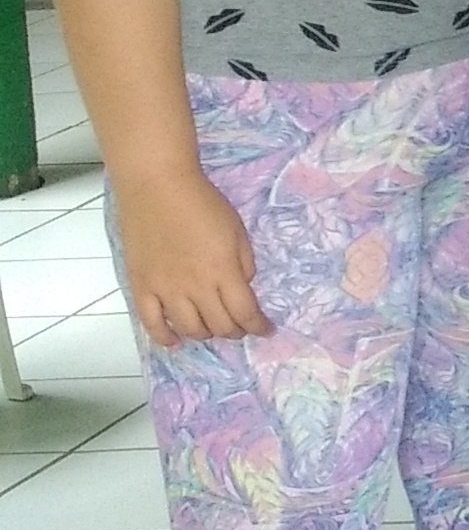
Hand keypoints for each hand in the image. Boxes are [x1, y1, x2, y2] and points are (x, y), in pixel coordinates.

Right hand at [114, 169, 269, 343]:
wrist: (157, 187)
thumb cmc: (203, 203)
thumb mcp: (237, 230)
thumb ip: (243, 263)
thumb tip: (243, 286)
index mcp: (223, 271)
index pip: (245, 312)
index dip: (258, 326)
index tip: (266, 330)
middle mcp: (194, 287)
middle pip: (219, 325)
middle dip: (235, 330)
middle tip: (240, 327)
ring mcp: (165, 290)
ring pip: (189, 329)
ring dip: (206, 333)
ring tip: (213, 328)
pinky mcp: (141, 287)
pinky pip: (151, 324)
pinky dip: (165, 338)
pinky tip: (175, 341)